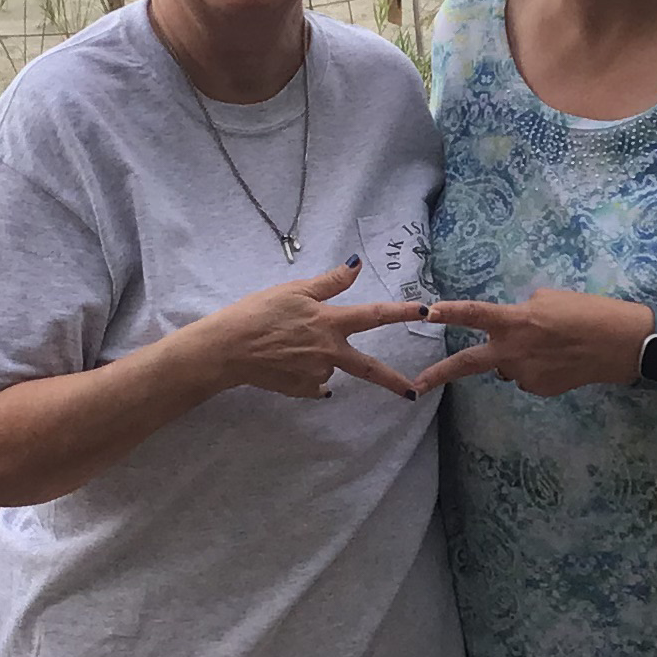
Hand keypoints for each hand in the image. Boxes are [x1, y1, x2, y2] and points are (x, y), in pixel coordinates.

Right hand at [193, 261, 427, 401]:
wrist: (227, 349)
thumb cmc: (257, 313)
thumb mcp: (294, 290)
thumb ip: (329, 282)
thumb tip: (356, 265)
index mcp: (330, 323)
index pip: (374, 315)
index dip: (402, 312)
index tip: (428, 311)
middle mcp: (329, 353)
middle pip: (369, 368)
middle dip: (393, 381)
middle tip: (412, 391)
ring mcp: (316, 375)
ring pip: (330, 366)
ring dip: (321, 357)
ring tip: (288, 343)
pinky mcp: (301, 390)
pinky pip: (313, 382)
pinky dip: (306, 372)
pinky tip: (286, 362)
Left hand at [415, 289, 650, 397]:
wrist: (620, 344)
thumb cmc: (588, 312)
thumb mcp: (550, 300)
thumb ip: (522, 312)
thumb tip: (512, 327)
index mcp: (516, 320)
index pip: (474, 314)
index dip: (450, 312)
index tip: (427, 313)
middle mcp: (514, 351)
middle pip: (467, 363)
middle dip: (439, 375)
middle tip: (416, 386)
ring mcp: (526, 375)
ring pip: (507, 367)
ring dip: (516, 357)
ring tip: (549, 346)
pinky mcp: (540, 389)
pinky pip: (527, 377)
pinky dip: (536, 369)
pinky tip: (559, 360)